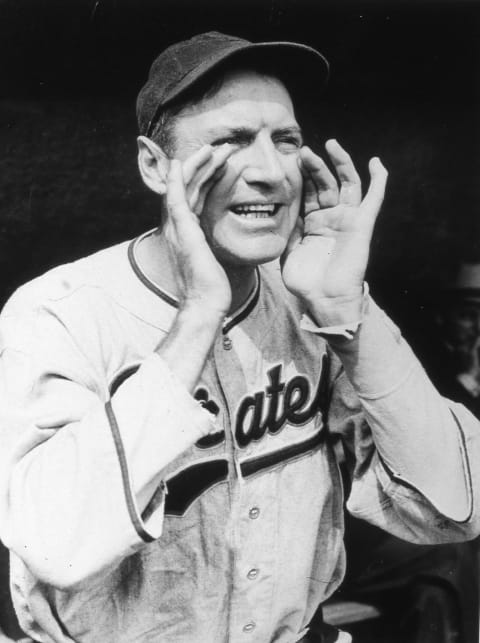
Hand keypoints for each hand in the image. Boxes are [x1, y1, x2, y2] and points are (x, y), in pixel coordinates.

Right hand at [164, 144, 232, 317]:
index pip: (194, 196)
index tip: (219, 163)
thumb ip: (213, 246)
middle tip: (219, 148)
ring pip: (185, 187)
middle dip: (204, 166)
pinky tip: (181, 163)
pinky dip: (178, 180)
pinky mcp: (182, 232)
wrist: (206, 304)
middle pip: (189, 187)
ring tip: (214, 148)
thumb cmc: (212, 288)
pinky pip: (177, 199)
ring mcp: (177, 229)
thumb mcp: (213, 261)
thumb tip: (223, 242)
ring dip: (198, 166)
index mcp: (186, 233)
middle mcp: (177, 228)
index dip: (205, 177)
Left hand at [281, 139, 386, 322]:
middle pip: (325, 183)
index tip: (290, 160)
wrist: (324, 299)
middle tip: (304, 151)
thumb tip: (277, 211)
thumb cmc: (305, 282)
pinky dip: (378, 180)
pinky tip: (377, 163)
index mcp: (312, 224)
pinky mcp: (362, 225)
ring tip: (330, 145)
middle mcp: (331, 218)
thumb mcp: (287, 252)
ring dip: (340, 163)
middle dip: (315, 166)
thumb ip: (286, 230)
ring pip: (346, 184)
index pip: (307, 192)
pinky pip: (373, 199)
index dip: (301, 176)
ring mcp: (347, 220)